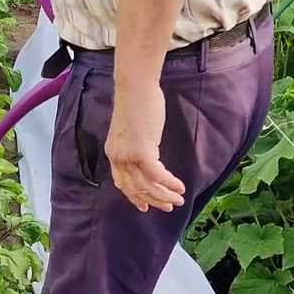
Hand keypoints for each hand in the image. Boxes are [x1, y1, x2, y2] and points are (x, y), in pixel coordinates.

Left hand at [106, 81, 185, 211]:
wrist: (136, 87)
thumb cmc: (137, 102)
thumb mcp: (131, 130)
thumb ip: (136, 145)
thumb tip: (148, 154)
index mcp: (113, 154)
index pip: (122, 183)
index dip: (134, 196)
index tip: (144, 205)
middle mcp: (118, 158)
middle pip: (135, 189)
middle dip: (153, 200)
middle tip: (168, 206)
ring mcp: (128, 156)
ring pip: (147, 185)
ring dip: (164, 195)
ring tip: (178, 200)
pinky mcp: (141, 152)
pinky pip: (157, 175)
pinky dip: (169, 183)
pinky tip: (179, 187)